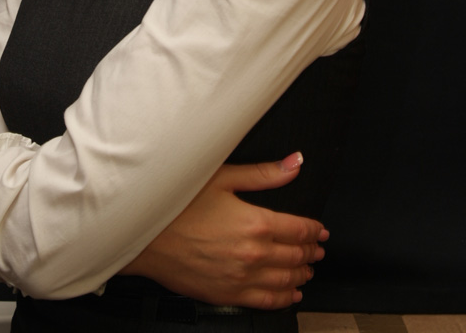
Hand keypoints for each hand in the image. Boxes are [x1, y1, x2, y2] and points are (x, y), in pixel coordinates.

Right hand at [120, 153, 327, 309]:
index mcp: (255, 222)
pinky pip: (266, 302)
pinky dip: (284, 298)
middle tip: (317, 248)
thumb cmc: (178, 203)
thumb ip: (264, 174)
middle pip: (296, 255)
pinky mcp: (227, 295)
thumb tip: (295, 163)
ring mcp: (241, 278)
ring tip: (307, 269)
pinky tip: (290, 294)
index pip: (299, 229)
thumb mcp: (222, 177)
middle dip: (311, 251)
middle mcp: (253, 254)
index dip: (314, 230)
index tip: (320, 230)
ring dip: (302, 274)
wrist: (145, 235)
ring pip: (285, 280)